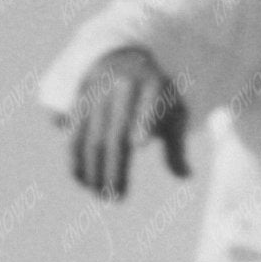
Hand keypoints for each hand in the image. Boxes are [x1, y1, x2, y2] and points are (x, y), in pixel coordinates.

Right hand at [66, 45, 191, 199]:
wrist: (122, 63)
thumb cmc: (156, 97)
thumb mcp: (173, 112)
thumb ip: (177, 144)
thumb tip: (186, 176)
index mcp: (153, 84)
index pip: (150, 103)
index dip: (144, 121)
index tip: (140, 144)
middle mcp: (123, 86)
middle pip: (116, 134)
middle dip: (114, 169)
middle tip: (117, 199)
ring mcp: (98, 95)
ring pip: (91, 140)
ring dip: (93, 172)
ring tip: (102, 196)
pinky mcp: (79, 106)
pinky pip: (74, 138)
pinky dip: (77, 162)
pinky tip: (84, 182)